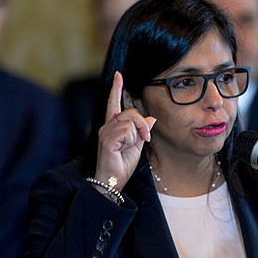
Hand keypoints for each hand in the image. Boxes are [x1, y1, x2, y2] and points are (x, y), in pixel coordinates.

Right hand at [94, 72, 155, 191]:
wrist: (113, 182)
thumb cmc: (122, 166)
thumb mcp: (137, 147)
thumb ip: (142, 132)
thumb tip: (151, 119)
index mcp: (113, 127)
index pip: (114, 104)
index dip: (116, 89)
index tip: (118, 75)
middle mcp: (107, 126)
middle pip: (131, 113)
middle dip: (143, 126)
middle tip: (145, 139)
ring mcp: (105, 132)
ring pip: (131, 122)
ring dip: (137, 136)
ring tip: (128, 149)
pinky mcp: (107, 139)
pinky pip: (127, 131)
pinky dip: (131, 142)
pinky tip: (122, 150)